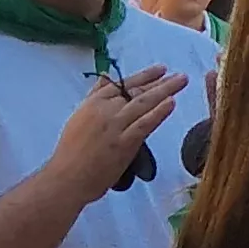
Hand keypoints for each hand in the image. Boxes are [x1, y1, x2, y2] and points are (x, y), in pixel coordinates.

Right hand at [44, 70, 186, 203]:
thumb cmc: (71, 152)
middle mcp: (105, 110)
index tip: (160, 69)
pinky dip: (158, 112)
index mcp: (94, 103)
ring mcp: (115, 126)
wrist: (67, 177)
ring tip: (181, 82)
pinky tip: (172, 103)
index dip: (144, 76)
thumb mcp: (79, 117)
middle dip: (160, 82)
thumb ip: (94, 97)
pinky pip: (144, 124)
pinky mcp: (124, 143)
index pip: (122, 84)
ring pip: (143, 103)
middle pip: (136, 91)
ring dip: (165, 90)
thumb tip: (106, 79)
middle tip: (180, 75)